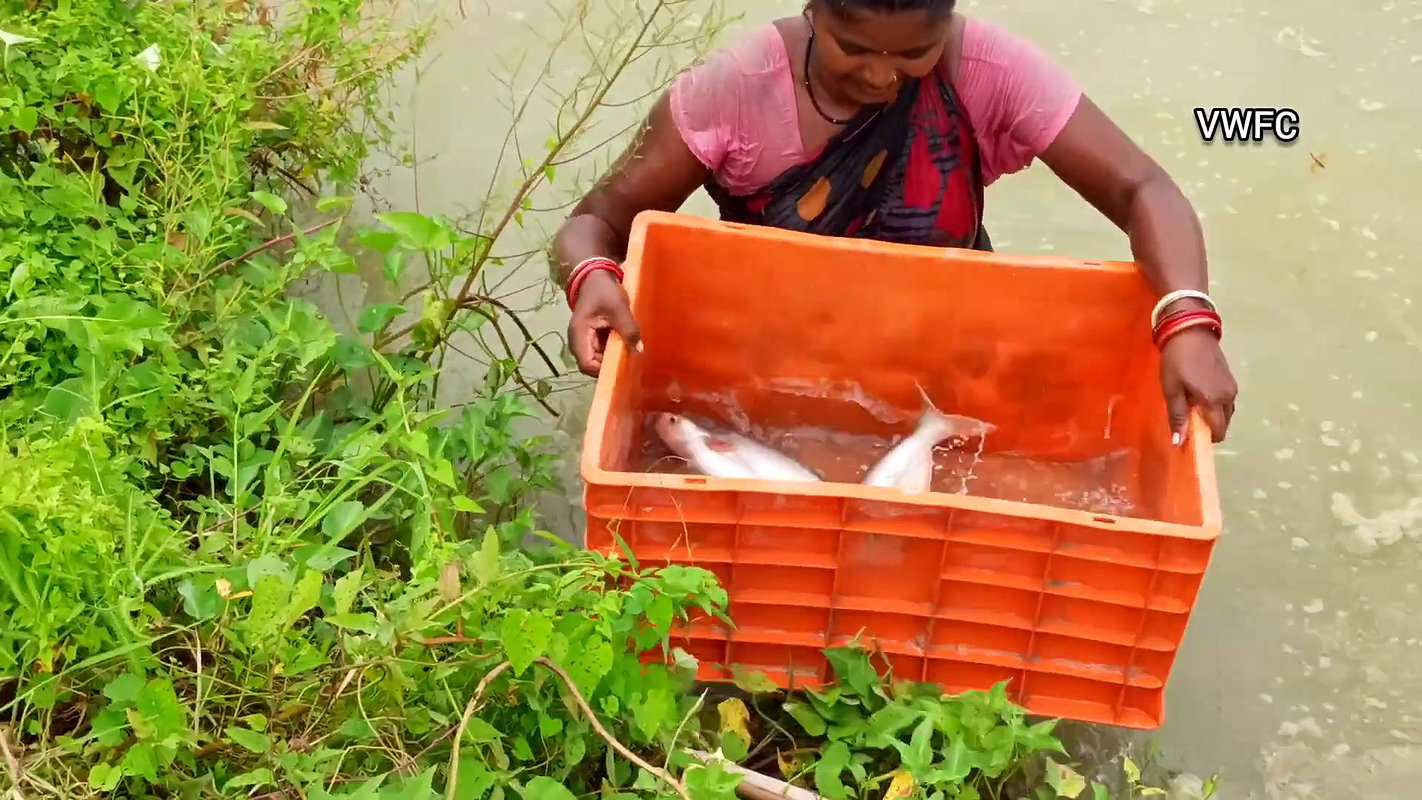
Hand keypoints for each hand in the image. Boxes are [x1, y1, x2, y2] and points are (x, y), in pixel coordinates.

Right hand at [567, 269, 640, 376]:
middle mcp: (579, 342)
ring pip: (599, 359)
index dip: (603, 370)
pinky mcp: (594, 338)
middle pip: (593, 365)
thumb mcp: (618, 307)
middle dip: (611, 366)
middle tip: (631, 362)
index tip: (622, 366)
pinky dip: (615, 351)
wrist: (595, 277)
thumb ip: (628, 328)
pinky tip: (628, 348)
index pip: (586, 364)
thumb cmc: (603, 290)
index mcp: (579, 335)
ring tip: (631, 355)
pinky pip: (603, 351)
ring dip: (614, 359)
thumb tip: (639, 350)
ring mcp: (586, 341)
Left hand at [1160, 327, 1236, 444]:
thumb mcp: (1172, 389)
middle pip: (1223, 423)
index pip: (1218, 431)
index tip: (1190, 436)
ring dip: (1212, 415)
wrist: (1189, 330)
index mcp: (1214, 400)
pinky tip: (1199, 394)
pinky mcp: (1231, 379)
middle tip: (1187, 417)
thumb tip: (1179, 443)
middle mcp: (1229, 396)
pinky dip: (1215, 404)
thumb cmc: (1177, 361)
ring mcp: (1232, 387)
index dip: (1205, 438)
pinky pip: (1226, 400)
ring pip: (1226, 412)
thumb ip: (1178, 416)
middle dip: (1208, 426)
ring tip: (1191, 404)